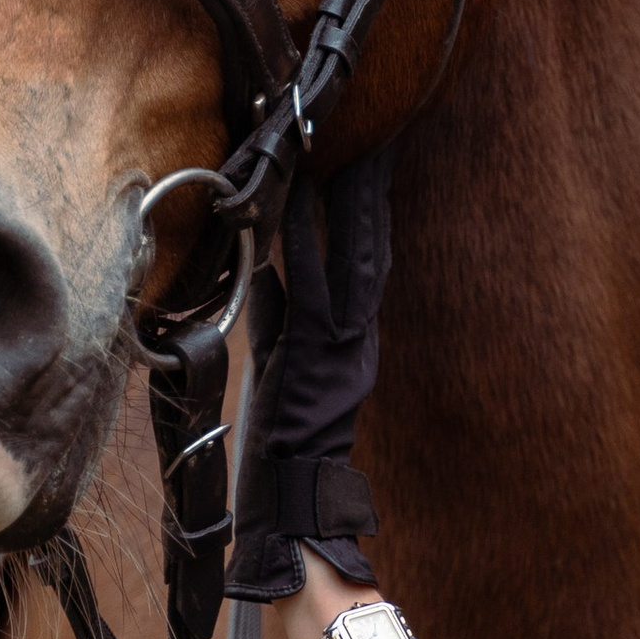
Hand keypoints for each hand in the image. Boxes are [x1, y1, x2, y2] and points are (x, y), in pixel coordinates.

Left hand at [226, 151, 392, 601]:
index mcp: (348, 342)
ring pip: (349, 256)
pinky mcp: (313, 358)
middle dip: (368, 188)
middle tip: (367, 127)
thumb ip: (280, 318)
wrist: (290, 511)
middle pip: (370, 246)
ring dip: (341, 197)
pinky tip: (293, 197)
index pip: (363, 259)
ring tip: (337, 141)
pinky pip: (310, 285)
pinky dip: (304, 239)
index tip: (365, 154)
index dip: (365, 207)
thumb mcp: (279, 371)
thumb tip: (269, 271)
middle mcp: (353, 337)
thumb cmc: (281, 449)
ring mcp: (338, 347)